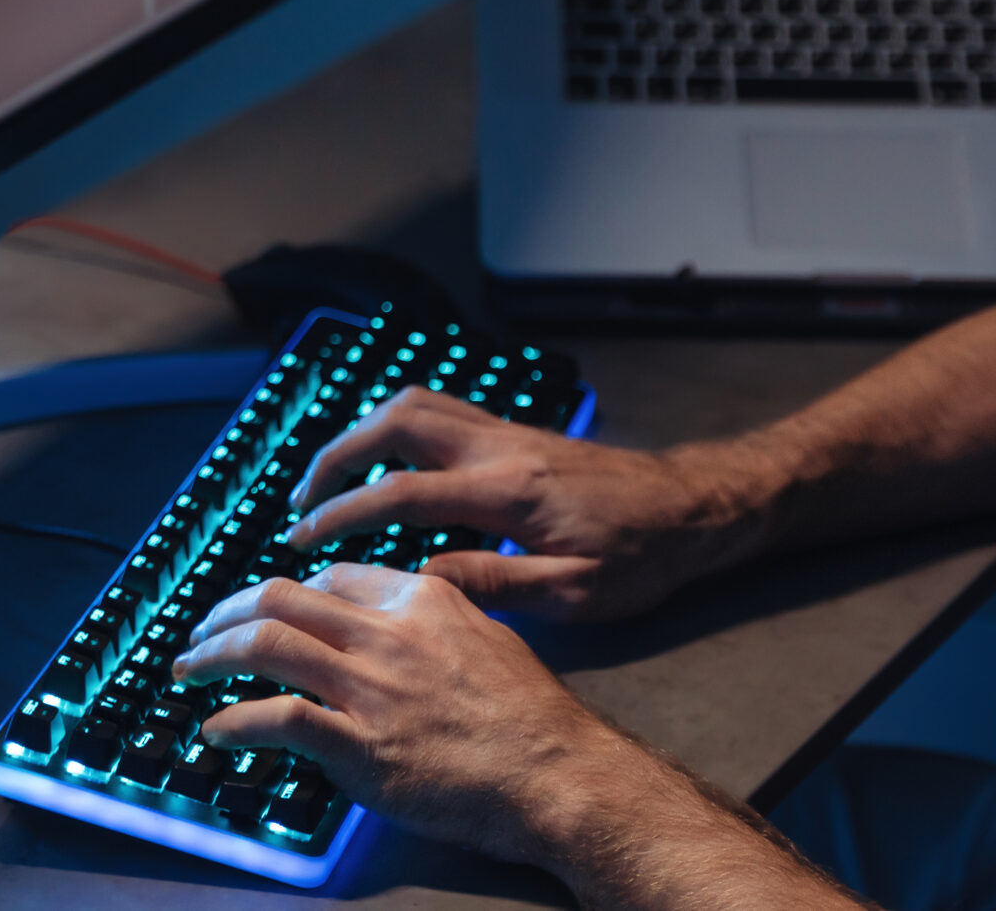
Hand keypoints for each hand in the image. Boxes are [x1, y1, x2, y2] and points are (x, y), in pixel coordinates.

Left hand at [174, 565, 642, 863]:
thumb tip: (405, 623)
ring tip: (187, 668)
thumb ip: (440, 621)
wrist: (559, 773)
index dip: (288, 592)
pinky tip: (216, 729)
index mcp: (423, 599)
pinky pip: (276, 719)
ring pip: (267, 643)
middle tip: (202, 631)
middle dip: (227, 611)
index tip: (266, 609)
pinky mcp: (360, 746)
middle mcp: (389, 633)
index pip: (331, 578)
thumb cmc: (534, 717)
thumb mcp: (491, 638)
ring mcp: (371, 688)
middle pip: (283, 596)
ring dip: (212, 654)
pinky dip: (234, 722)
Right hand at [282, 388, 774, 619]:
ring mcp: (510, 431)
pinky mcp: (518, 432)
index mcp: (510, 491)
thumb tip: (418, 580)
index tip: (299, 538)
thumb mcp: (576, 591)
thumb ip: (494, 583)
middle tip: (299, 501)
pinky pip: (442, 410)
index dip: (343, 513)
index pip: (404, 492)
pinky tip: (385, 463)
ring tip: (328, 479)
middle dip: (336, 457)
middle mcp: (502, 446)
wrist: (696, 507)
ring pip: (418, 404)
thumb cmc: (644, 556)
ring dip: (363, 434)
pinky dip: (398, 428)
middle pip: (396, 423)